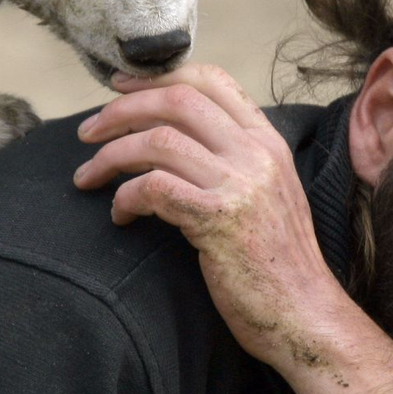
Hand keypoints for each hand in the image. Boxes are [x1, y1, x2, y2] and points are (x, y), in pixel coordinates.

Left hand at [73, 64, 346, 377]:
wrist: (304, 316)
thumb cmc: (275, 262)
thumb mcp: (265, 193)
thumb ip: (230, 159)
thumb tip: (169, 135)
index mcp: (266, 141)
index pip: (210, 80)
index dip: (156, 77)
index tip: (118, 87)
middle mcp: (256, 154)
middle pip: (176, 101)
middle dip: (121, 110)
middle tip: (88, 132)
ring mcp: (240, 185)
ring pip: (158, 141)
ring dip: (110, 156)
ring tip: (88, 177)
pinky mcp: (219, 220)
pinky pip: (154, 187)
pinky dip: (125, 197)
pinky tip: (120, 214)